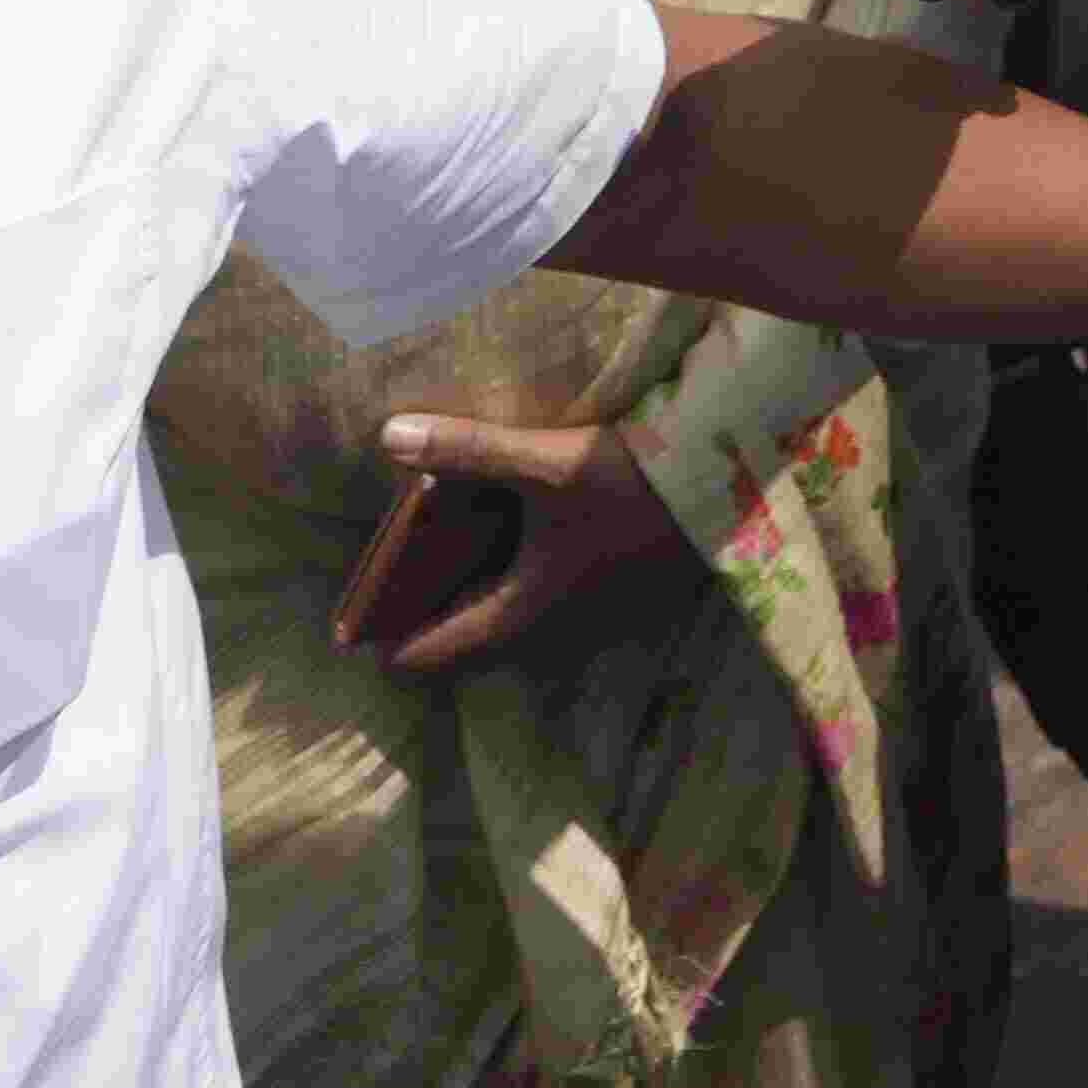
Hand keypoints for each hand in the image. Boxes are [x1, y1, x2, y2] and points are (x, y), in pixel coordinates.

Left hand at [347, 404, 699, 678]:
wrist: (725, 488)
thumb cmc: (631, 484)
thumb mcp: (546, 463)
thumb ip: (467, 450)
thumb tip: (389, 437)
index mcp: (528, 609)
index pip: (446, 647)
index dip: (400, 648)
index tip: (362, 649)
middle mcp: (558, 628)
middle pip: (480, 644)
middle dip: (436, 631)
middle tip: (396, 609)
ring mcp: (593, 617)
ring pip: (518, 628)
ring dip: (478, 613)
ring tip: (446, 579)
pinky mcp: (619, 595)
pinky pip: (548, 610)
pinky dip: (516, 594)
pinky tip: (514, 555)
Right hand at [970, 351, 1087, 780]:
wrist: (1008, 381)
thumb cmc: (1079, 434)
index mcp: (1048, 586)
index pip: (1072, 671)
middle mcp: (1011, 592)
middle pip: (1042, 671)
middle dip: (1073, 715)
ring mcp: (988, 572)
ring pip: (1018, 652)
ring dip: (1048, 690)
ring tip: (1076, 721)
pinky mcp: (979, 551)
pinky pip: (1002, 623)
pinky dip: (1025, 654)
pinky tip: (1040, 656)